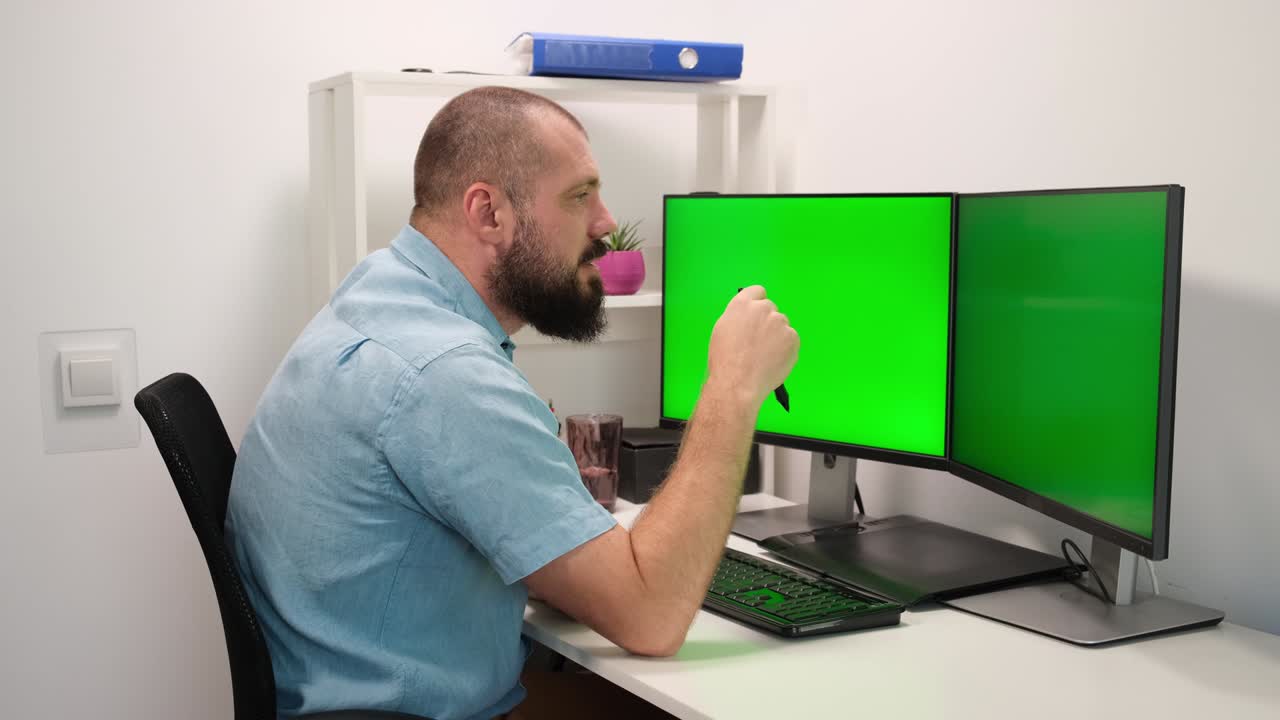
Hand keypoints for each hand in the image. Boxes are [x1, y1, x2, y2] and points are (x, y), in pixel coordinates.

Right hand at [706, 286, 798, 406]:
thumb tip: (749, 317)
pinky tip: (773, 361)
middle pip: (771, 309)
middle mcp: (763, 308)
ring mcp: (780, 322)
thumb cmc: (725, 360)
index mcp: (742, 304)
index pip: (758, 291)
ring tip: (764, 356)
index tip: (756, 315)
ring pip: (782, 325)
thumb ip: (739, 317)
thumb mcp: (723, 329)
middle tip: (758, 342)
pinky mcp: (793, 338)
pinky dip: (785, 349)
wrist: (738, 383)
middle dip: (767, 321)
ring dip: (777, 336)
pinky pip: (791, 340)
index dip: (757, 303)